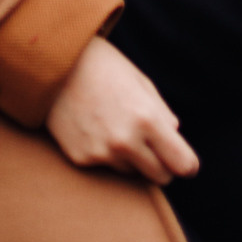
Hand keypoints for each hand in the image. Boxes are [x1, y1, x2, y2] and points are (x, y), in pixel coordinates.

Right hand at [45, 35, 198, 186]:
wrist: (55, 64)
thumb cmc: (104, 66)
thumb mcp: (140, 81)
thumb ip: (162, 112)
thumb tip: (175, 136)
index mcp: (147, 119)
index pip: (181, 164)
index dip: (186, 164)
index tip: (185, 162)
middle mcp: (125, 142)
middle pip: (160, 177)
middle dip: (162, 166)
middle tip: (154, 149)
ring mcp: (101, 153)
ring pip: (131, 172)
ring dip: (132, 159)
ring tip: (116, 126)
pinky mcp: (81, 159)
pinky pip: (105, 166)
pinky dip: (105, 154)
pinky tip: (95, 128)